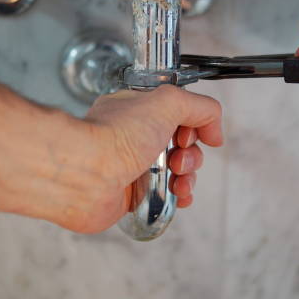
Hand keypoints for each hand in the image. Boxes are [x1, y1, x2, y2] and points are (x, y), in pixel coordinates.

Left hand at [52, 85, 222, 232]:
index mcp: (139, 109)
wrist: (85, 175)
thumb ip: (200, 107)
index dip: (194, 124)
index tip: (195, 133)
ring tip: (179, 178)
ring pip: (177, 170)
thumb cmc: (114, 137)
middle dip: (191, 152)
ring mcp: (133, 165)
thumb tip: (214, 129)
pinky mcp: (132, 193)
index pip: (179, 112)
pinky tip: (179, 195)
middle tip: (179, 156)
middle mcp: (135, 135)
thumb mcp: (168, 102)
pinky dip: (179, 196)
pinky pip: (165, 195)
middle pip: (182, 143)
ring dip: (188, 175)